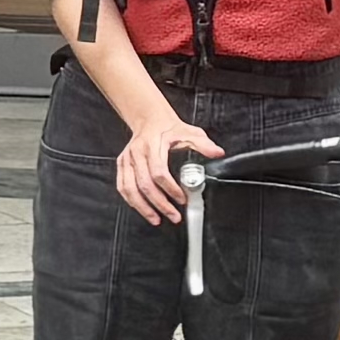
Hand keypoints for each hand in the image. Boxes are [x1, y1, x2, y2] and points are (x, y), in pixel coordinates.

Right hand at [115, 112, 222, 226]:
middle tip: (174, 216)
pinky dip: (131, 201)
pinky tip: (142, 209)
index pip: (159, 172)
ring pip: (130, 189)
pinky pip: (122, 187)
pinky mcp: (122, 165)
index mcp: (152, 145)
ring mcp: (126, 160)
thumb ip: (203, 144)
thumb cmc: (168, 128)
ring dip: (143, 207)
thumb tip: (217, 153)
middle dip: (160, 204)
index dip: (171, 189)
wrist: (149, 120)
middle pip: (145, 184)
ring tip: (156, 219)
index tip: (182, 199)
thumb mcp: (189, 132)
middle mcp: (137, 153)